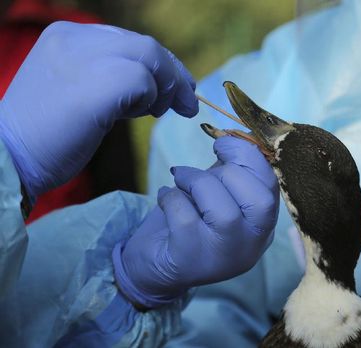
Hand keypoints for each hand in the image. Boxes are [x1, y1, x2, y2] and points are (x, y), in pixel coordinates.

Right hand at [0, 21, 197, 199]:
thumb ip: (107, 77)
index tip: (177, 86)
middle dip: (174, 74)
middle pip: (145, 46)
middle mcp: (76, 38)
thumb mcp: (75, 91)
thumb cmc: (43, 136)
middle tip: (187, 102)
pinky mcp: (99, 84)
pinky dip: (152, 99)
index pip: (128, 41)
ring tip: (157, 113)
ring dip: (166, 88)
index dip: (159, 64)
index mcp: (65, 36)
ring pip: (151, 58)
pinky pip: (144, 81)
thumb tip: (153, 84)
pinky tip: (142, 115)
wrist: (9, 159)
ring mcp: (86, 57)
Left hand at [113, 136, 278, 307]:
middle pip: (260, 200)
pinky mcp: (191, 259)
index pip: (272, 187)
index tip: (223, 144)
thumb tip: (234, 137)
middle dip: (228, 171)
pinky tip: (165, 198)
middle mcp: (251, 245)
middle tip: (202, 169)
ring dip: (197, 182)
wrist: (155, 266)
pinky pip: (186, 218)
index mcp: (262, 226)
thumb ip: (231, 171)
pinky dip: (172, 198)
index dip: (249, 157)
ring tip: (180, 180)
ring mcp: (224, 256)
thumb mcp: (217, 195)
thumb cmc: (190, 222)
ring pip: (224, 211)